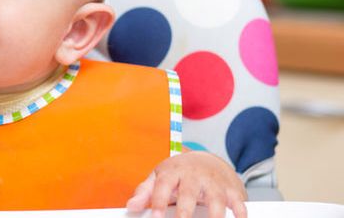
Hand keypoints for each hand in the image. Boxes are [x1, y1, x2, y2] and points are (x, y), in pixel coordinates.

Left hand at [126, 151, 247, 217]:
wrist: (207, 159)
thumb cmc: (179, 173)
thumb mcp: (159, 177)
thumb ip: (145, 192)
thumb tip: (131, 207)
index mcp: (173, 172)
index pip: (163, 187)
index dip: (158, 203)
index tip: (156, 217)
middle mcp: (194, 176)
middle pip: (189, 193)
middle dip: (185, 211)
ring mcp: (214, 182)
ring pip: (216, 198)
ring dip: (215, 215)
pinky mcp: (232, 189)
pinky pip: (238, 202)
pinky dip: (240, 213)